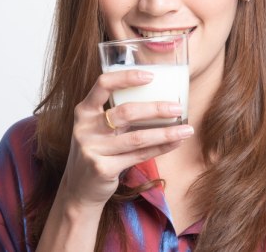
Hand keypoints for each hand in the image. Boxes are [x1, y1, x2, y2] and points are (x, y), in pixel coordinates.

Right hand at [57, 70, 193, 207]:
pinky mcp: (102, 169)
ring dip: (165, 133)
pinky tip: (175, 143)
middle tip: (178, 107)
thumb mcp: (99, 129)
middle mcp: (85, 128)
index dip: (127, 77)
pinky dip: (161, 148)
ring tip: (187, 129)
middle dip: (156, 109)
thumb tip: (161, 98)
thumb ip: (118, 115)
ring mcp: (92, 149)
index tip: (151, 75)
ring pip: (136, 138)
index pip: (103, 84)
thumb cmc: (97, 151)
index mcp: (84, 111)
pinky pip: (138, 156)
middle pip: (125, 112)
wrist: (78, 189)